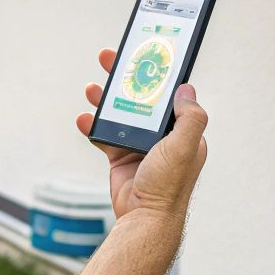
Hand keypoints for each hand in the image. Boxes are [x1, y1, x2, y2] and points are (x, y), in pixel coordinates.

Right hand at [74, 48, 208, 222]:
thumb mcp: (184, 147)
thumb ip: (190, 118)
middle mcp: (162, 137)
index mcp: (182, 131)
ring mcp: (140, 147)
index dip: (155, 74)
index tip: (142, 55)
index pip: (169, 94)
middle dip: (124, 78)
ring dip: (105, 99)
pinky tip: (84, 118)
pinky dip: (93, 126)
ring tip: (92, 87)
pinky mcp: (120, 158)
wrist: (144, 219)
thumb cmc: (168, 186)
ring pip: (120, 113)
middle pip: (140, 98)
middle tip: (109, 58)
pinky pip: (104, 135)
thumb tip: (186, 88)